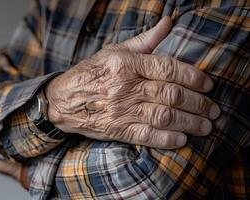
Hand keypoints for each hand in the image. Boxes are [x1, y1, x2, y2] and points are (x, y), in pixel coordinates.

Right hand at [45, 17, 220, 148]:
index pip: (169, 69)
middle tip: (213, 110)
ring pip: (164, 116)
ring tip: (206, 126)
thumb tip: (169, 23)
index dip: (194, 77)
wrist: (62, 100)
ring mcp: (121, 110)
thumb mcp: (113, 52)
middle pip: (171, 95)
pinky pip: (146, 136)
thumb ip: (144, 40)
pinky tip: (182, 140)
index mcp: (126, 64)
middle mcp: (126, 87)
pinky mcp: (116, 129)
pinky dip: (167, 139)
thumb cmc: (90, 74)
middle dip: (198, 103)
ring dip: (190, 122)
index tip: (208, 85)